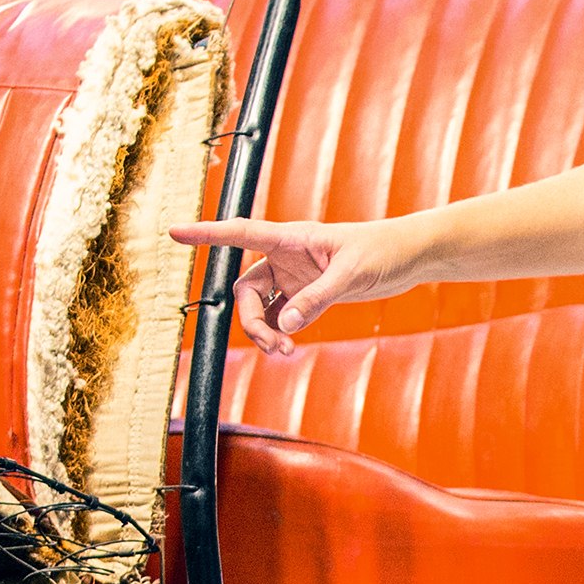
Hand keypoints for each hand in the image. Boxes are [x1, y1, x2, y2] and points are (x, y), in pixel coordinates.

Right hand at [166, 215, 426, 352]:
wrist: (408, 257)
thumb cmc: (382, 251)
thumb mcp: (350, 274)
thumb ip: (317, 298)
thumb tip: (286, 325)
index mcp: (291, 238)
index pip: (240, 233)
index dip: (207, 234)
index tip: (175, 233)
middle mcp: (286, 256)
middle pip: (246, 289)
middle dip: (251, 319)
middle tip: (274, 345)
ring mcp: (296, 277)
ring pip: (261, 306)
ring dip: (264, 330)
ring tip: (285, 351)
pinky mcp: (309, 294)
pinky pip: (281, 316)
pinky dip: (280, 332)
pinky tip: (290, 346)